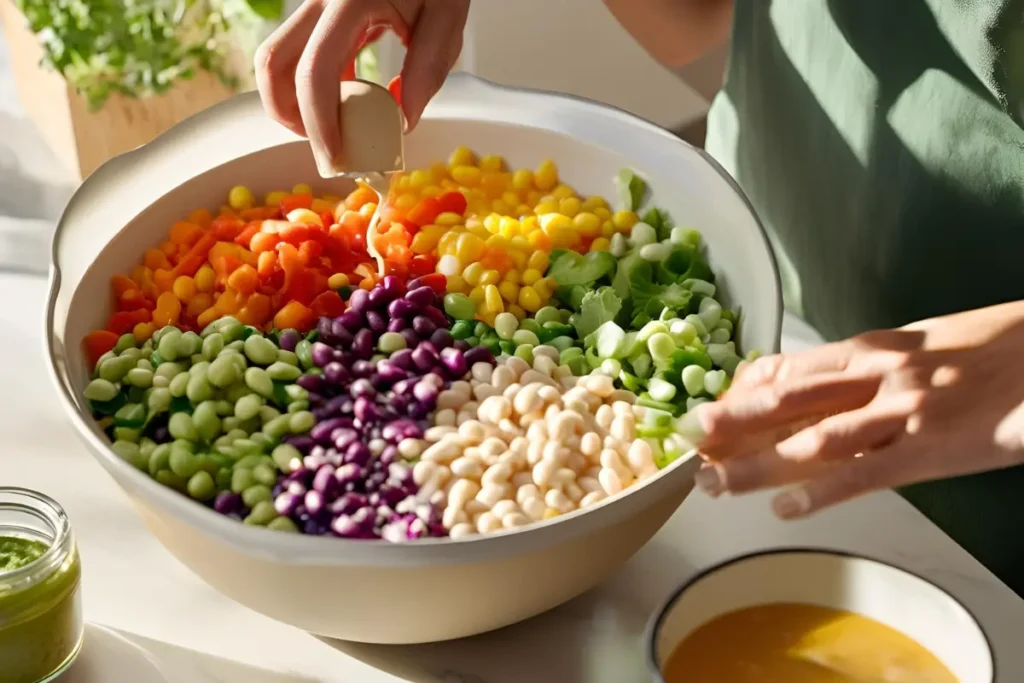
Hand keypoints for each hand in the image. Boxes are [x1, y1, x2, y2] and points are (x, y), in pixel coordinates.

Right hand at [254, 0, 469, 166]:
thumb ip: (428, 66)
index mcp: (349, 1)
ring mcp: (316, 6)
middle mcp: (320, 1)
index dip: (318, 120)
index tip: (334, 155)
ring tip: (334, 131)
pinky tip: (347, 103)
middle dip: (290, 117)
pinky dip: (315, 87)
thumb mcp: (447, 15)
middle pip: (274, 64)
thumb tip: (403, 120)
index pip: (315, 69)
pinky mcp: (322, 14)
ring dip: (295, 103)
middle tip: (326, 149)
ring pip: (278, 60)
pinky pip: (302, 55)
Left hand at [692, 301, 1023, 518]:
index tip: (709, 410)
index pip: (790, 369)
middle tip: (683, 440)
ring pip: (813, 439)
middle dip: (731, 422)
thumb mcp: (920, 344)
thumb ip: (868, 366)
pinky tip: (785, 508)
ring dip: (758, 463)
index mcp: (871, 348)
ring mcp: (900, 411)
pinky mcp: (930, 449)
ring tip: (714, 483)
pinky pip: (865, 474)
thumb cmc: (990, 348)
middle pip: (787, 400)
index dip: (743, 392)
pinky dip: (821, 492)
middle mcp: (875, 375)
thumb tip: (821, 383)